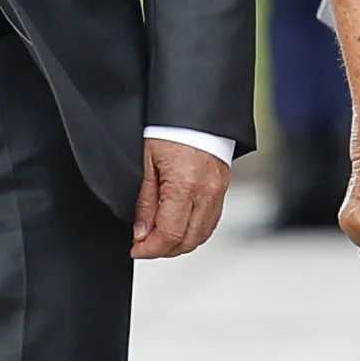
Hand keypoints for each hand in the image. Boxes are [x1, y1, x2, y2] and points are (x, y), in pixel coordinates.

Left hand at [133, 137, 230, 259]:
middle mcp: (206, 193)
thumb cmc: (169, 129)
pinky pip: (210, 222)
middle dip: (163, 249)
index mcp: (185, 186)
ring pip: (201, 236)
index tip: (136, 249)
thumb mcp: (147, 164)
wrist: (195, 110)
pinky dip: (193, 231)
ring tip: (158, 237)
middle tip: (143, 245)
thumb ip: (145, 202)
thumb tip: (141, 232)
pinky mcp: (223, 189)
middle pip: (187, 241)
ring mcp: (218, 192)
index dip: (150, 248)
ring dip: (179, 243)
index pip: (169, 234)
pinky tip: (177, 226)